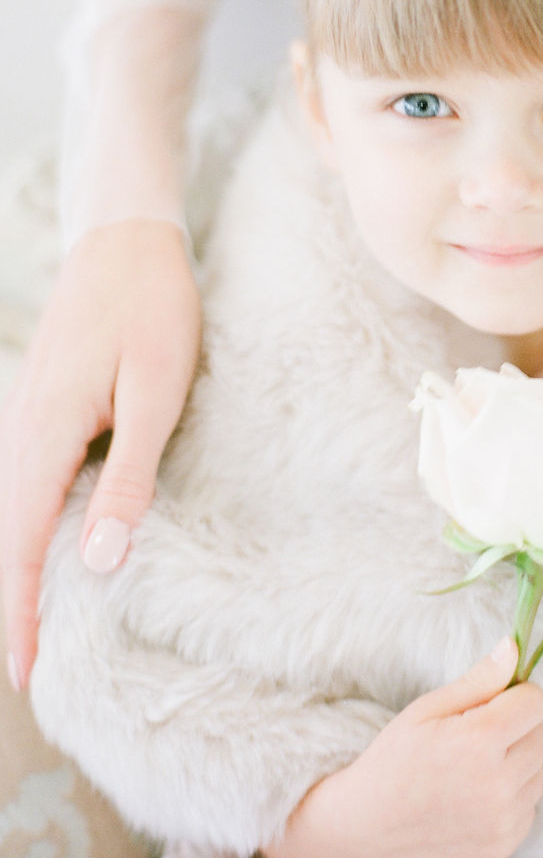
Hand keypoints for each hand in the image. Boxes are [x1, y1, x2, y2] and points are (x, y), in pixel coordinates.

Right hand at [1, 219, 200, 687]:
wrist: (127, 238)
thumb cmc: (152, 310)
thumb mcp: (156, 392)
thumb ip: (128, 476)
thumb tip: (100, 562)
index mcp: (45, 435)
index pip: (20, 546)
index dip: (22, 615)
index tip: (26, 676)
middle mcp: (21, 431)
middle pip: (6, 536)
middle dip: (15, 603)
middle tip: (31, 668)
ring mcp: (26, 416)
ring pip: (11, 510)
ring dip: (20, 566)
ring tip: (38, 622)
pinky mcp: (43, 405)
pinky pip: (25, 480)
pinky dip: (28, 524)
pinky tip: (49, 541)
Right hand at [268, 638, 542, 857]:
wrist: (367, 827)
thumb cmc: (394, 759)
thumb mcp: (428, 709)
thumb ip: (479, 680)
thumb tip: (513, 647)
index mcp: (480, 741)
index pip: (536, 703)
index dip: (515, 695)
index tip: (490, 703)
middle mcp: (499, 784)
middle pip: (542, 737)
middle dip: (516, 729)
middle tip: (475, 736)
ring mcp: (503, 821)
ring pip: (539, 773)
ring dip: (517, 765)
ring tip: (473, 768)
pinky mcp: (503, 847)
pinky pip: (529, 807)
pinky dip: (511, 798)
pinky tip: (475, 796)